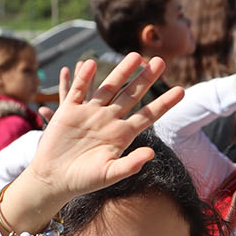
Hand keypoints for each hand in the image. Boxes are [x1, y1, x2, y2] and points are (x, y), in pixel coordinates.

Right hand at [0, 56, 181, 234]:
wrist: (54, 178)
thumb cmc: (84, 179)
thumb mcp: (110, 174)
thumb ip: (130, 164)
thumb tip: (151, 153)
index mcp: (122, 134)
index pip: (148, 115)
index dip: (164, 103)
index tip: (181, 90)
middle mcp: (109, 119)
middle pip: (131, 95)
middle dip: (145, 79)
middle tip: (160, 61)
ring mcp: (90, 113)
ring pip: (109, 87)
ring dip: (121, 72)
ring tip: (135, 55)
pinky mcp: (69, 110)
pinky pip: (78, 90)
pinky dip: (84, 78)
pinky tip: (91, 64)